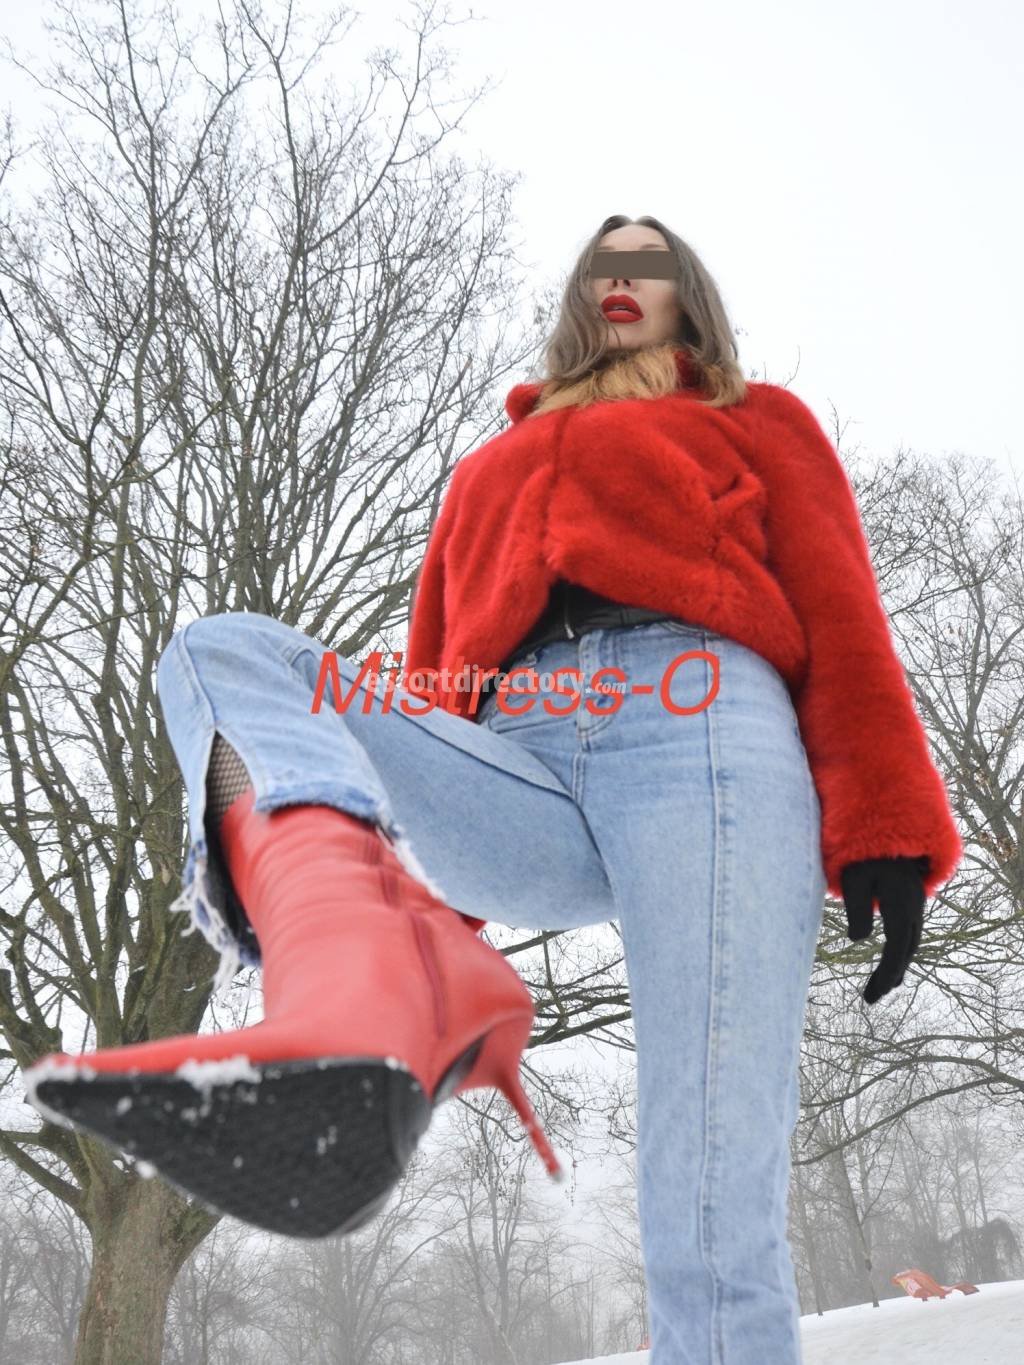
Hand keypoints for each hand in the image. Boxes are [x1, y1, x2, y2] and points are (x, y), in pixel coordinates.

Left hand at [840, 855, 928, 1005]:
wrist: (890, 823)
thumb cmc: (864, 850)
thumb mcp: (853, 877)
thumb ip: (855, 908)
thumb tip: (858, 939)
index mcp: (900, 905)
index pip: (895, 950)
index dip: (884, 975)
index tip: (869, 996)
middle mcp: (913, 907)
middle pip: (905, 950)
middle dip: (890, 976)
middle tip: (871, 998)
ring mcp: (915, 902)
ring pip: (910, 941)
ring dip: (898, 964)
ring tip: (884, 986)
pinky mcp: (910, 898)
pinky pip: (909, 930)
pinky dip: (902, 949)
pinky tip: (894, 957)